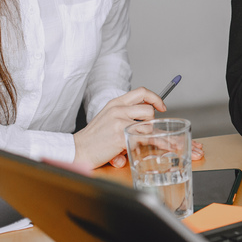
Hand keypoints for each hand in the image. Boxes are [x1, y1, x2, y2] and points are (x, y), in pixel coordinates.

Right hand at [72, 88, 204, 168]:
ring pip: (149, 125)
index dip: (155, 98)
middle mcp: (118, 109)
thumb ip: (124, 115)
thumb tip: (145, 120)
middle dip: (152, 122)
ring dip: (151, 136)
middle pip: (149, 110)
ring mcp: (120, 122)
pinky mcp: (121, 136)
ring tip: (148, 143)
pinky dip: (157, 144)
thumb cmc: (93, 138)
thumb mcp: (107, 118)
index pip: (141, 92)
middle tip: (146, 132)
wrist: (77, 150)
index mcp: (115, 103)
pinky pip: (146, 138)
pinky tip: (165, 146)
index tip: (162, 107)